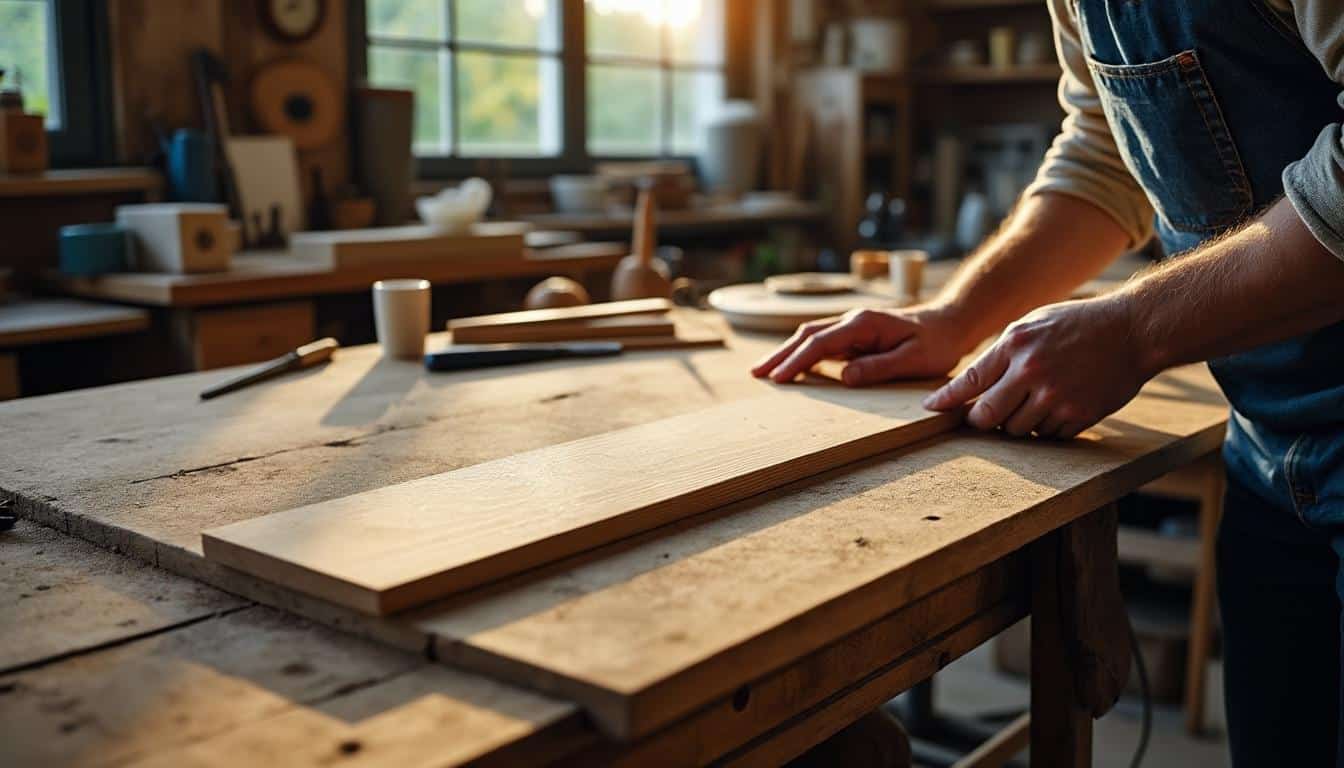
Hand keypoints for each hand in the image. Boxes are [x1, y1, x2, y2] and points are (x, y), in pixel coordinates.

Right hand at [750, 304, 975, 385]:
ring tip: (765, 372)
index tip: (778, 379)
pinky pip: (822, 344)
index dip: (796, 361)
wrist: (950, 324)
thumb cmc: (936, 344)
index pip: (819, 343)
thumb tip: (843, 377)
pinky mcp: (855, 336)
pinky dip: (802, 355)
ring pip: (810, 337)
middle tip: (755, 374)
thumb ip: (879, 367)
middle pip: (805, 335)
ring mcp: (852, 328)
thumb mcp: (914, 360)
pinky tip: (792, 368)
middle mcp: (852, 321)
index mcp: (862, 324)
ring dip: (786, 353)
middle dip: (779, 355)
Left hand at [923, 296, 1151, 437]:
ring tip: (1033, 403)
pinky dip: (1047, 428)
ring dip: (1018, 424)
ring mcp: (1055, 396)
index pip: (969, 380)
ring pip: (1017, 430)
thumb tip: (973, 383)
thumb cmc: (1078, 324)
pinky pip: (1048, 435)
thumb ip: (1003, 352)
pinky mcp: (1078, 414)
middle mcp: (1030, 371)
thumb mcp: (1034, 324)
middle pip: (986, 417)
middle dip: (980, 421)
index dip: (946, 399)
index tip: (930, 408)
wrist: (1132, 330)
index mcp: (1015, 344)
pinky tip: (1058, 407)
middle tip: (983, 417)